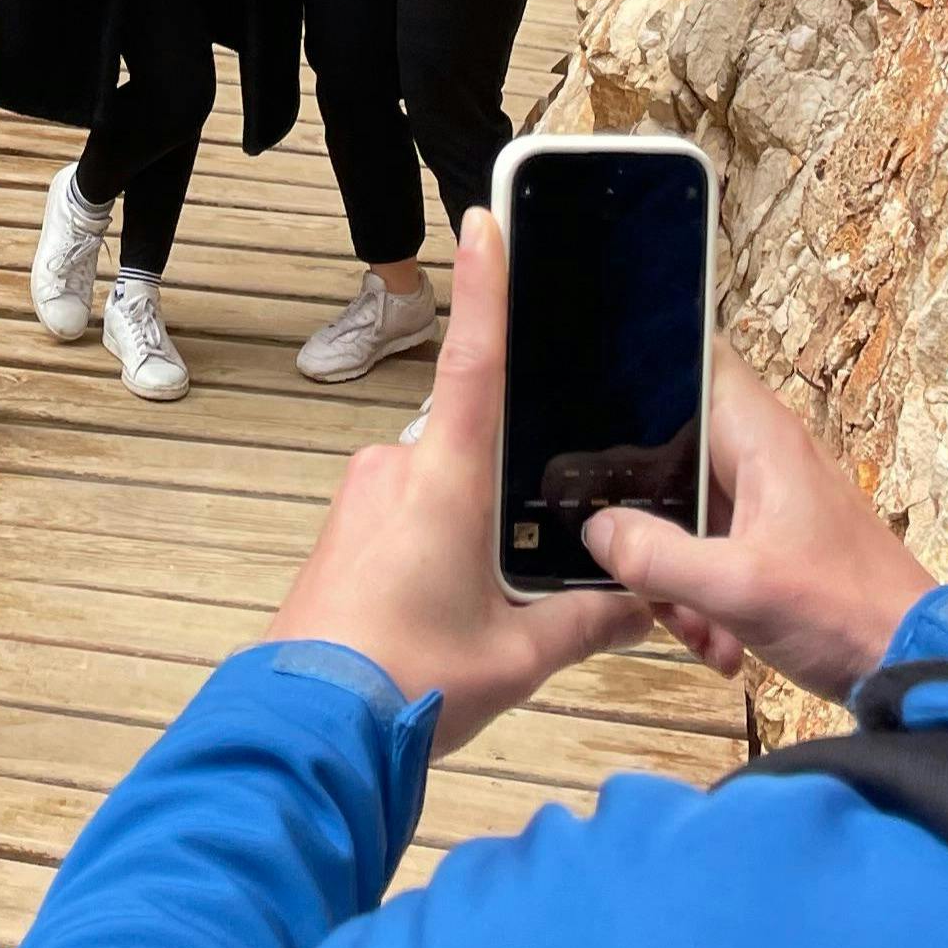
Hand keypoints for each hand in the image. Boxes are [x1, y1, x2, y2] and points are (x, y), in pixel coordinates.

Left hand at [267, 212, 650, 754]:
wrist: (304, 728)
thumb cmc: (407, 682)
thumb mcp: (520, 654)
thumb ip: (588, 619)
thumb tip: (643, 600)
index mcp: (446, 478)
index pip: (475, 360)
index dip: (485, 286)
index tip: (484, 218)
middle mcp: (398, 467)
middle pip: (478, 443)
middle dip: (513, 490)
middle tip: (522, 565)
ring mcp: (364, 494)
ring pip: (445, 485)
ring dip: (473, 529)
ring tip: (481, 612)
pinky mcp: (344, 526)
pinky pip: (409, 511)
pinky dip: (438, 544)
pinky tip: (447, 608)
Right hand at [582, 347, 934, 701]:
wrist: (916, 666)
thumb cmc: (840, 611)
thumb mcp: (738, 587)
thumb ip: (657, 557)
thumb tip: (596, 531)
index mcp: (760, 438)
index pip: (696, 357)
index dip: (642, 365)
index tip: (587, 400)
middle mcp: (761, 456)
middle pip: (669, 446)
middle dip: (640, 507)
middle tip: (625, 555)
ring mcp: (765, 502)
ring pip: (684, 509)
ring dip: (670, 566)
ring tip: (690, 624)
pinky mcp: (769, 544)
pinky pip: (707, 550)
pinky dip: (699, 592)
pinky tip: (714, 641)